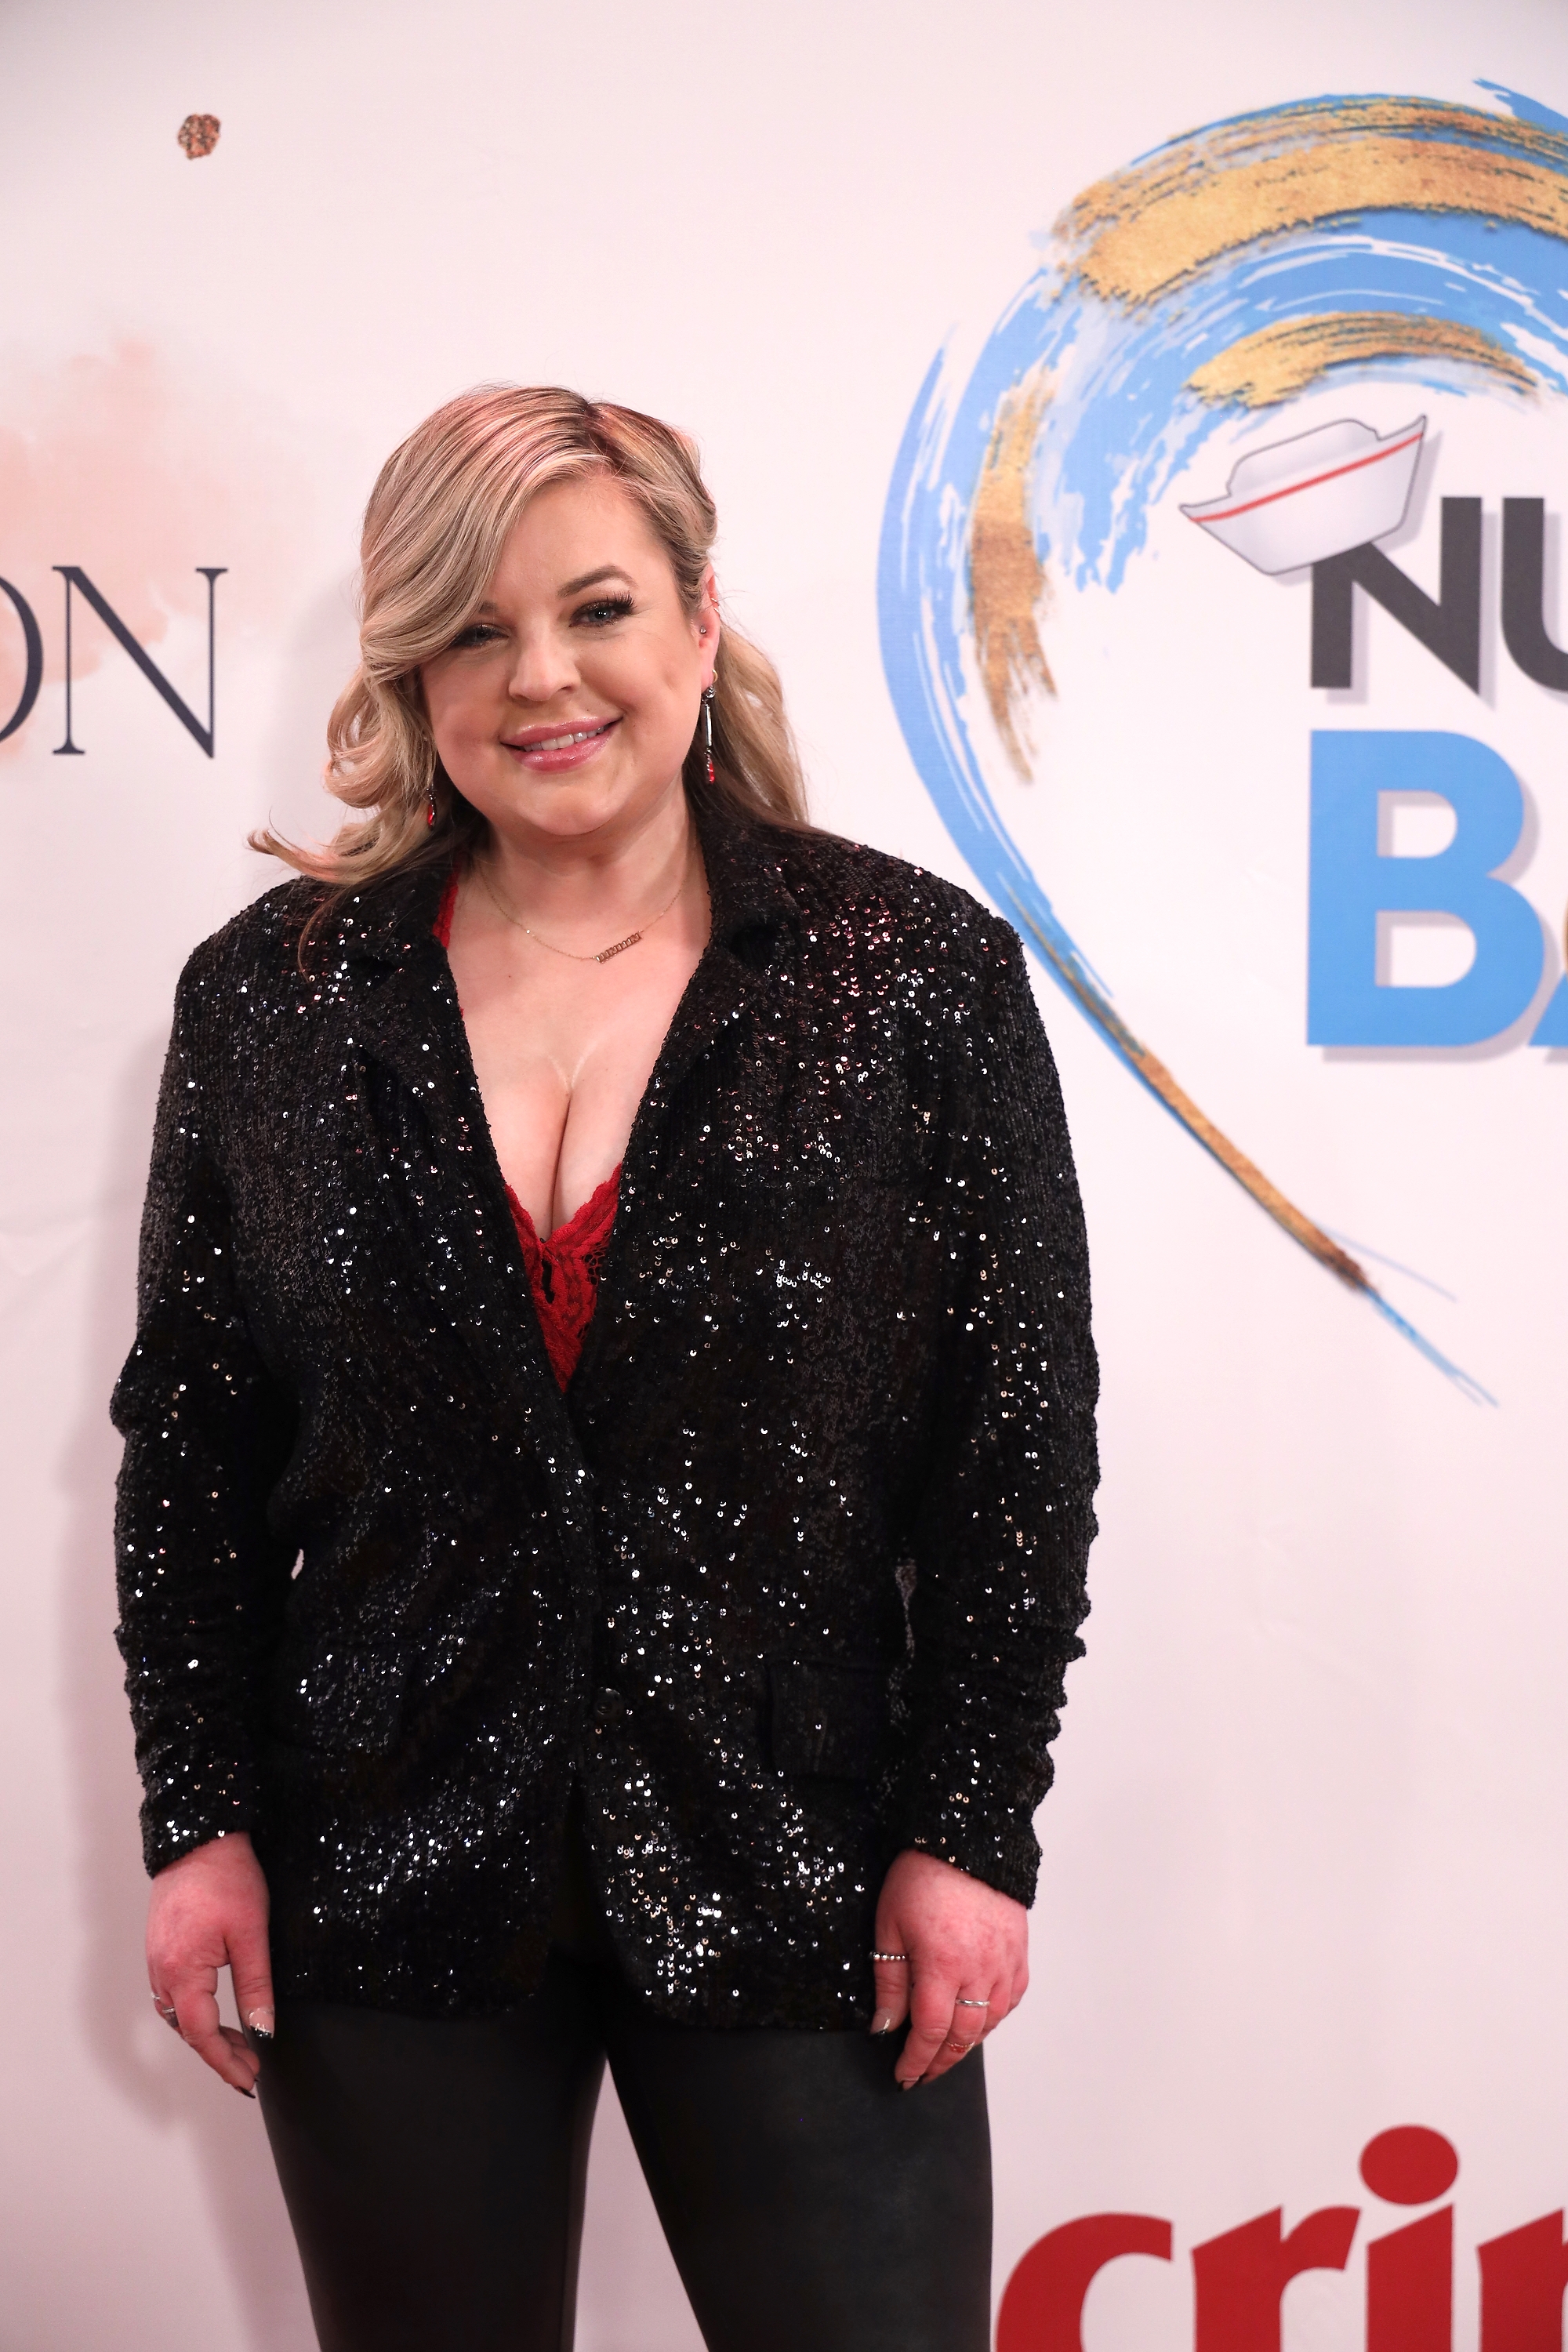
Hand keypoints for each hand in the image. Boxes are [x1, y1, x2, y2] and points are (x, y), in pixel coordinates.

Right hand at [146, 1831, 273, 2096]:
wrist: (199, 1837)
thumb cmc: (226, 1878)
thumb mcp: (251, 1934)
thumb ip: (255, 1987)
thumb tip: (263, 2030)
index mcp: (183, 1972)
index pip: (203, 2036)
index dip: (226, 2063)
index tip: (249, 2081)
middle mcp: (162, 1972)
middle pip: (188, 2030)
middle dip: (219, 2054)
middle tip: (251, 2068)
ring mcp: (158, 1960)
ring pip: (179, 2014)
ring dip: (206, 2034)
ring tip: (240, 2046)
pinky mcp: (161, 1948)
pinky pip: (174, 1994)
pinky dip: (195, 2011)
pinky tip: (215, 2012)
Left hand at [870, 1847, 1027, 2087]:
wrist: (964, 1838)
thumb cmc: (920, 1876)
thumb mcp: (889, 1926)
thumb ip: (889, 1982)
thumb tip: (885, 2027)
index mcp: (942, 1966)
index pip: (931, 2033)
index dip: (916, 2061)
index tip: (904, 2077)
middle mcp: (979, 1971)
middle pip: (963, 2037)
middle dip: (940, 2062)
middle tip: (922, 2073)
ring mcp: (1004, 1962)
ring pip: (990, 2023)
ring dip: (967, 2043)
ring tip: (946, 2051)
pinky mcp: (1019, 1951)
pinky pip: (1011, 1999)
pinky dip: (994, 2016)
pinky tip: (979, 2019)